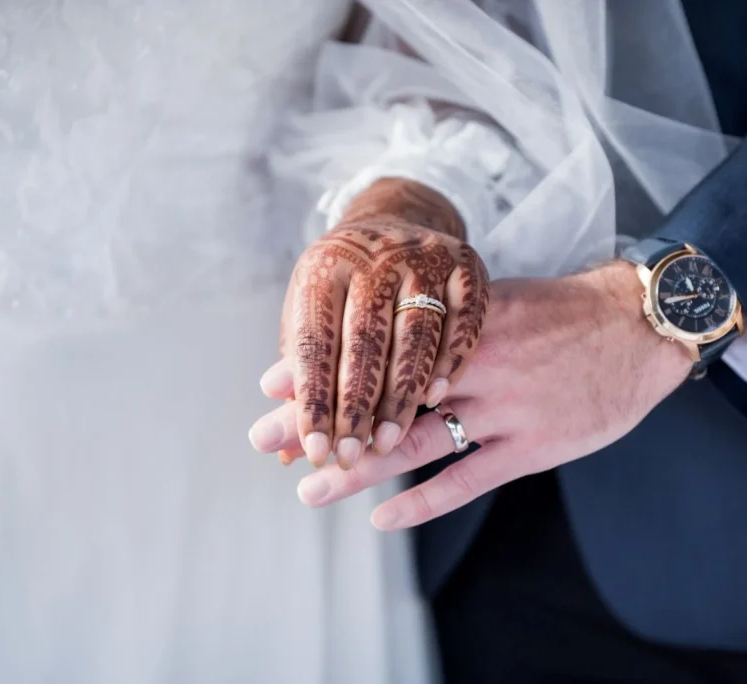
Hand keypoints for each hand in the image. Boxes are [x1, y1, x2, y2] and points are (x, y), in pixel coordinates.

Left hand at [254, 179, 488, 469]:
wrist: (398, 221)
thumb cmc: (345, 290)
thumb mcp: (313, 318)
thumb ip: (301, 378)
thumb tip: (278, 448)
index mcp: (325, 265)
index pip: (315, 341)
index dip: (313, 398)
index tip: (314, 448)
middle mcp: (376, 256)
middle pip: (365, 340)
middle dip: (356, 405)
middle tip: (350, 455)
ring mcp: (426, 258)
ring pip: (416, 337)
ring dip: (401, 396)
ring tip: (386, 443)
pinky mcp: (468, 266)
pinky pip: (463, 323)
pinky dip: (450, 362)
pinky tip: (435, 400)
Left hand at [255, 261, 692, 528]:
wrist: (637, 327)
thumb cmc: (561, 314)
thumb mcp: (497, 300)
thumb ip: (444, 323)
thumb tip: (383, 339)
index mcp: (460, 322)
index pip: (376, 348)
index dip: (324, 368)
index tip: (272, 384)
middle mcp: (472, 364)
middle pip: (382, 397)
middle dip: (322, 420)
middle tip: (266, 439)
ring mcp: (502, 407)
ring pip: (415, 443)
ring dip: (358, 468)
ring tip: (309, 487)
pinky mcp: (531, 445)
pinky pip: (467, 480)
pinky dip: (423, 503)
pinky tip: (384, 520)